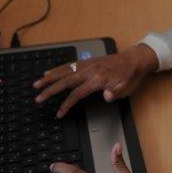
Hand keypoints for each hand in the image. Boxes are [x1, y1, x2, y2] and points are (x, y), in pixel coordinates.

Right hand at [33, 44, 158, 117]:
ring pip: (64, 71)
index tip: (59, 113)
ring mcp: (87, 64)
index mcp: (98, 79)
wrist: (135, 59)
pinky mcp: (88, 61)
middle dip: (49, 90)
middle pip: (65, 81)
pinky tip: (49, 72)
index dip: (66, 104)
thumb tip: (106, 96)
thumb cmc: (130, 76)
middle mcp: (90, 70)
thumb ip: (115, 93)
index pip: (77, 94)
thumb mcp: (127, 88)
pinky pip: (69, 64)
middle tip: (37, 97)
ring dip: (49, 78)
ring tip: (36, 83)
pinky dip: (57, 69)